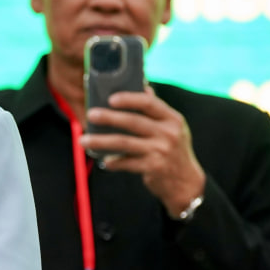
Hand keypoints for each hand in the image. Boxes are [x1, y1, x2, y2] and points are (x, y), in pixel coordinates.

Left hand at [79, 87, 205, 217]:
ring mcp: (161, 151)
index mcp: (172, 119)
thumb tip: (141, 86)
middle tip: (90, 114)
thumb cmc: (173, 150)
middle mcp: (168, 133)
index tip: (111, 98)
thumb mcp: (172, 127)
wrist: (186, 182)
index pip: (149, 103)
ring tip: (83, 140)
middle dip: (109, 117)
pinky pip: (126, 163)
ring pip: (124, 143)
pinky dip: (113, 162)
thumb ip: (156, 110)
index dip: (129, 98)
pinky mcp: (153, 168)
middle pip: (133, 122)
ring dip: (101, 141)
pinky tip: (103, 161)